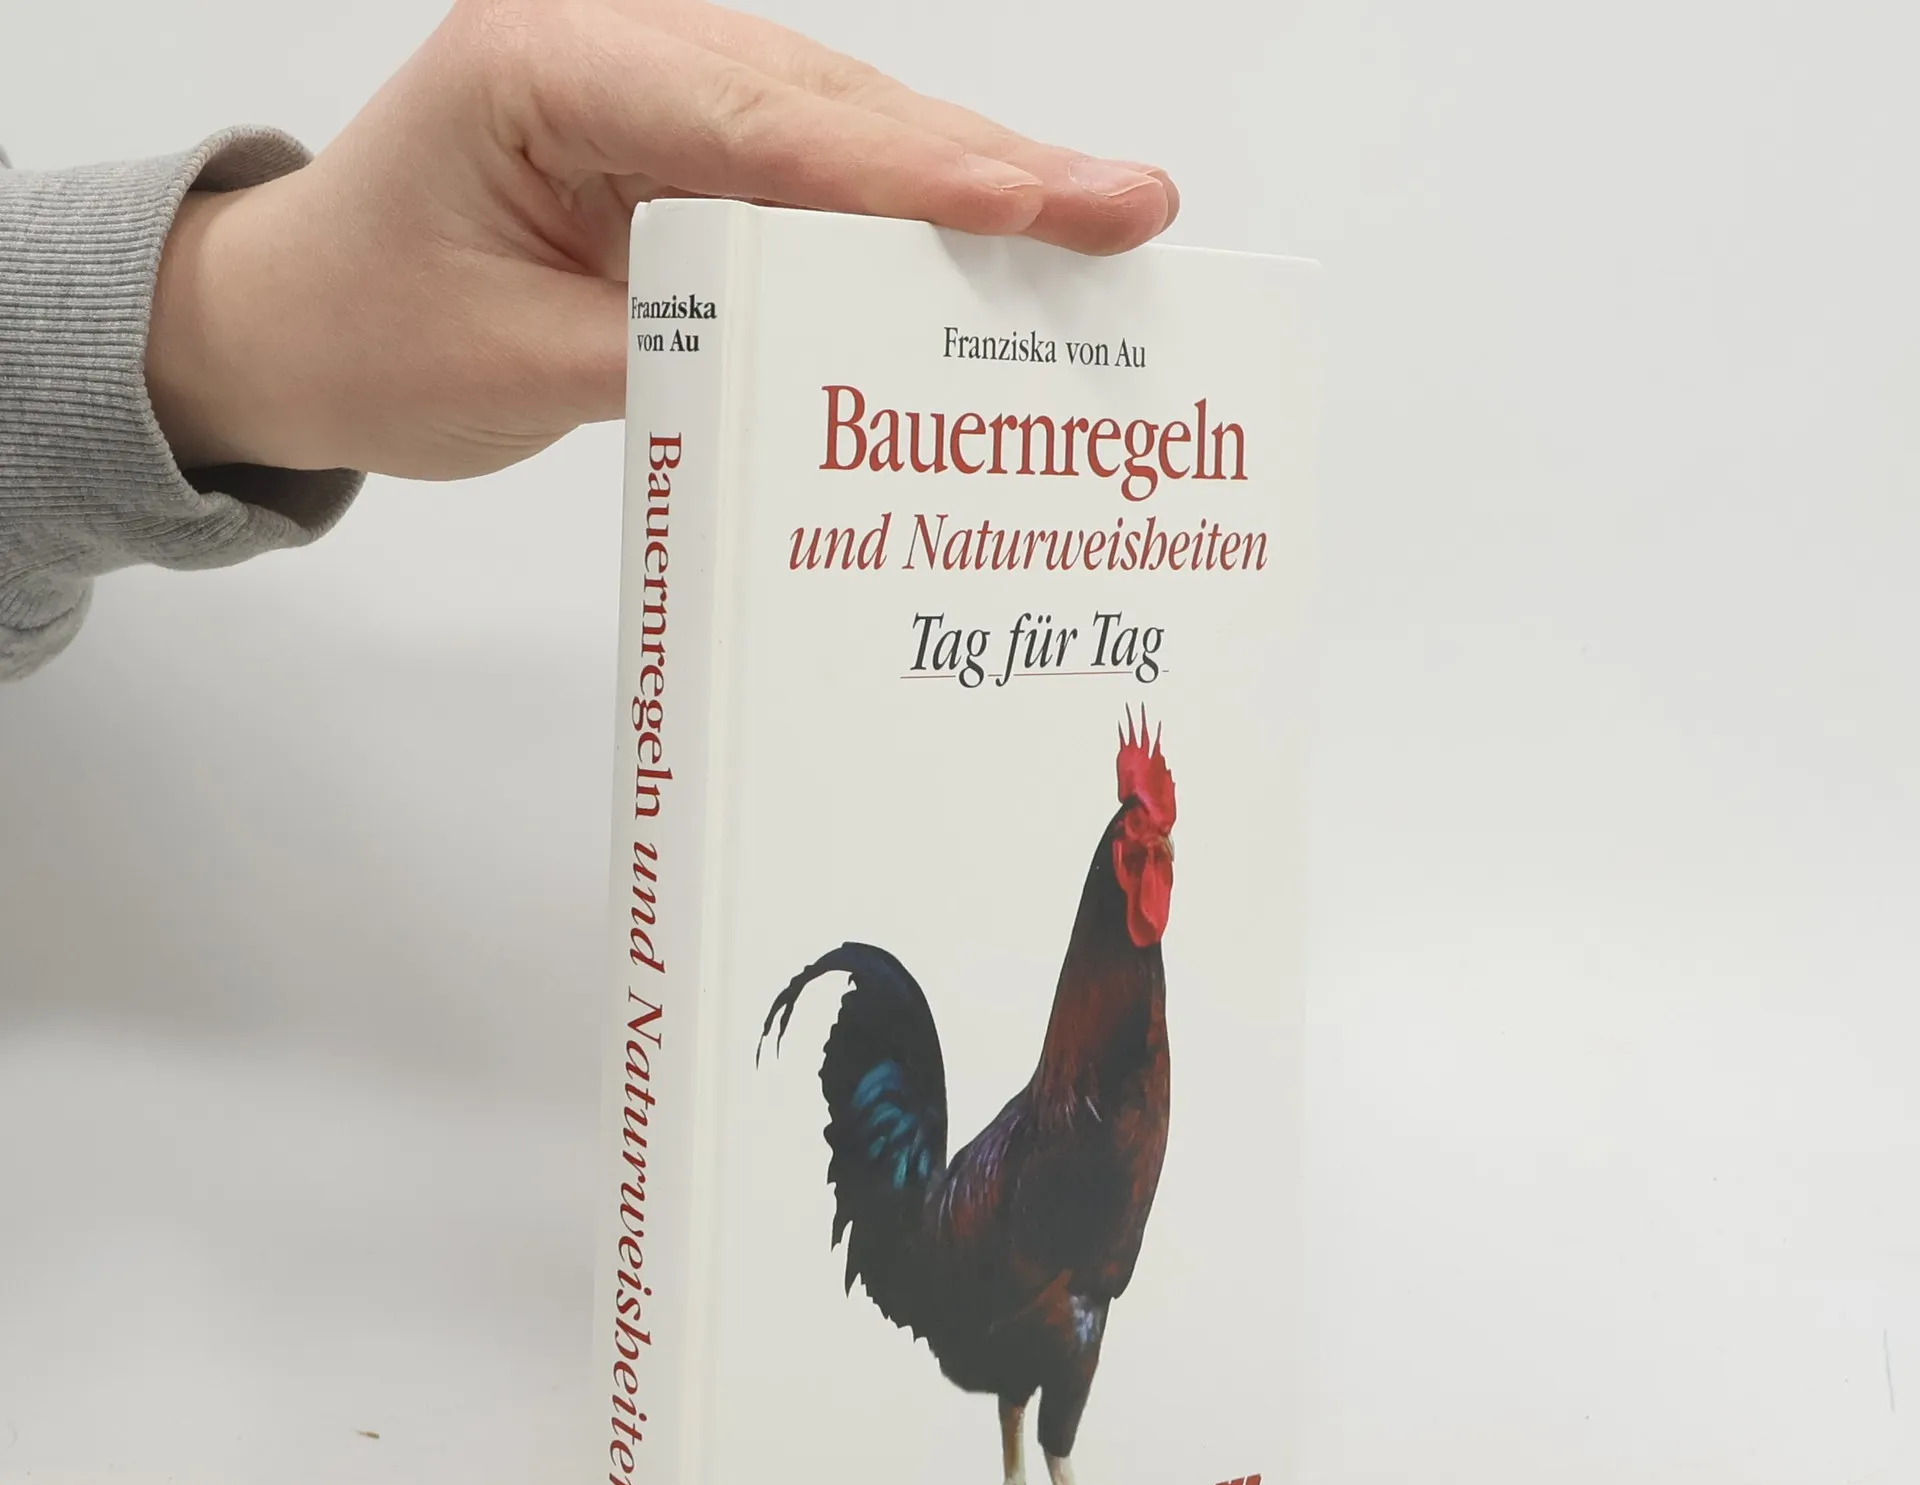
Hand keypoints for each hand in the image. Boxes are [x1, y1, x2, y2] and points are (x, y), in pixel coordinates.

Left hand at [146, 0, 1178, 479]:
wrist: (293, 323)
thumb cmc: (365, 331)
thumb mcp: (505, 368)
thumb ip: (666, 359)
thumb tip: (826, 380)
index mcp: (544, 70)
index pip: (757, 121)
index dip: (906, 172)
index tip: (1033, 204)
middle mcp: (617, 55)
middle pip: (830, 104)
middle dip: (982, 163)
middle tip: (1130, 205)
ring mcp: (659, 102)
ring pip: (841, 136)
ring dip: (965, 188)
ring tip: (1100, 227)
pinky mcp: (684, 162)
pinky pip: (813, 188)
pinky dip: (904, 228)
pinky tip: (997, 258)